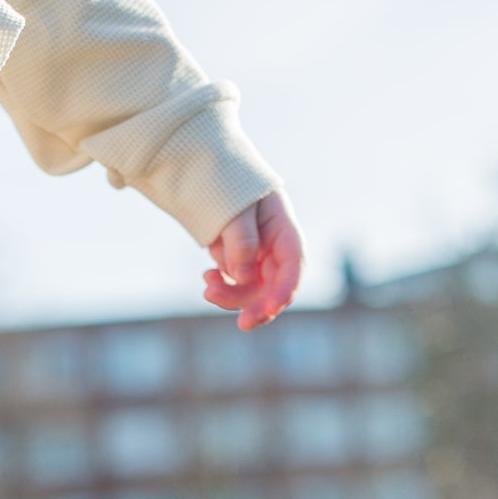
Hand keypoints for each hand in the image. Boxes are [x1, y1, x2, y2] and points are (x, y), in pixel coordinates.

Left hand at [203, 190, 304, 329]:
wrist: (205, 174)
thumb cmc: (224, 185)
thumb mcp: (234, 208)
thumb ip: (241, 241)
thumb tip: (242, 276)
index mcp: (282, 228)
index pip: (293, 264)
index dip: (285, 289)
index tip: (272, 309)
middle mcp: (273, 246)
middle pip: (273, 285)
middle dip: (258, 305)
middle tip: (243, 324)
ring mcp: (256, 256)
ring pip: (251, 290)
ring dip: (232, 296)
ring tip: (207, 285)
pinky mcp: (238, 262)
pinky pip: (235, 285)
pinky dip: (222, 287)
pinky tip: (208, 277)